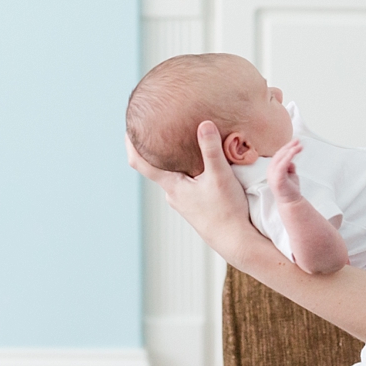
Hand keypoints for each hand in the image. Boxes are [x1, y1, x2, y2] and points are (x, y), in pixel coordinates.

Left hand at [126, 121, 266, 264]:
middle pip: (158, 167)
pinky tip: (202, 165)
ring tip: (183, 141)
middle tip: (160, 126)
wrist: (236, 242)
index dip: (132, 144)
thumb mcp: (220, 176)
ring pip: (174, 175)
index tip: (129, 128)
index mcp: (172, 187)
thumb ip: (211, 149)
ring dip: (176, 159)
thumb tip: (204, 124)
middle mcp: (173, 195)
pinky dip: (188, 170)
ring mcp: (184, 202)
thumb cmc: (226, 211)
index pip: (141, 163)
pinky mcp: (196, 206)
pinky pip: (186, 183)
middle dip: (158, 148)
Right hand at [267, 138, 303, 204]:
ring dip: (290, 150)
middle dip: (289, 146)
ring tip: (299, 145)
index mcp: (272, 169)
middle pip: (279, 154)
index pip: (278, 155)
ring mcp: (272, 174)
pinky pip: (282, 164)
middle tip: (298, 140)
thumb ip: (289, 165)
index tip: (296, 142)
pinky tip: (294, 151)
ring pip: (280, 158)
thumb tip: (291, 161)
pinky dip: (288, 156)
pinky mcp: (277, 178)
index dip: (287, 147)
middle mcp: (270, 170)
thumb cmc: (290, 188)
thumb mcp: (290, 173)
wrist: (290, 202)